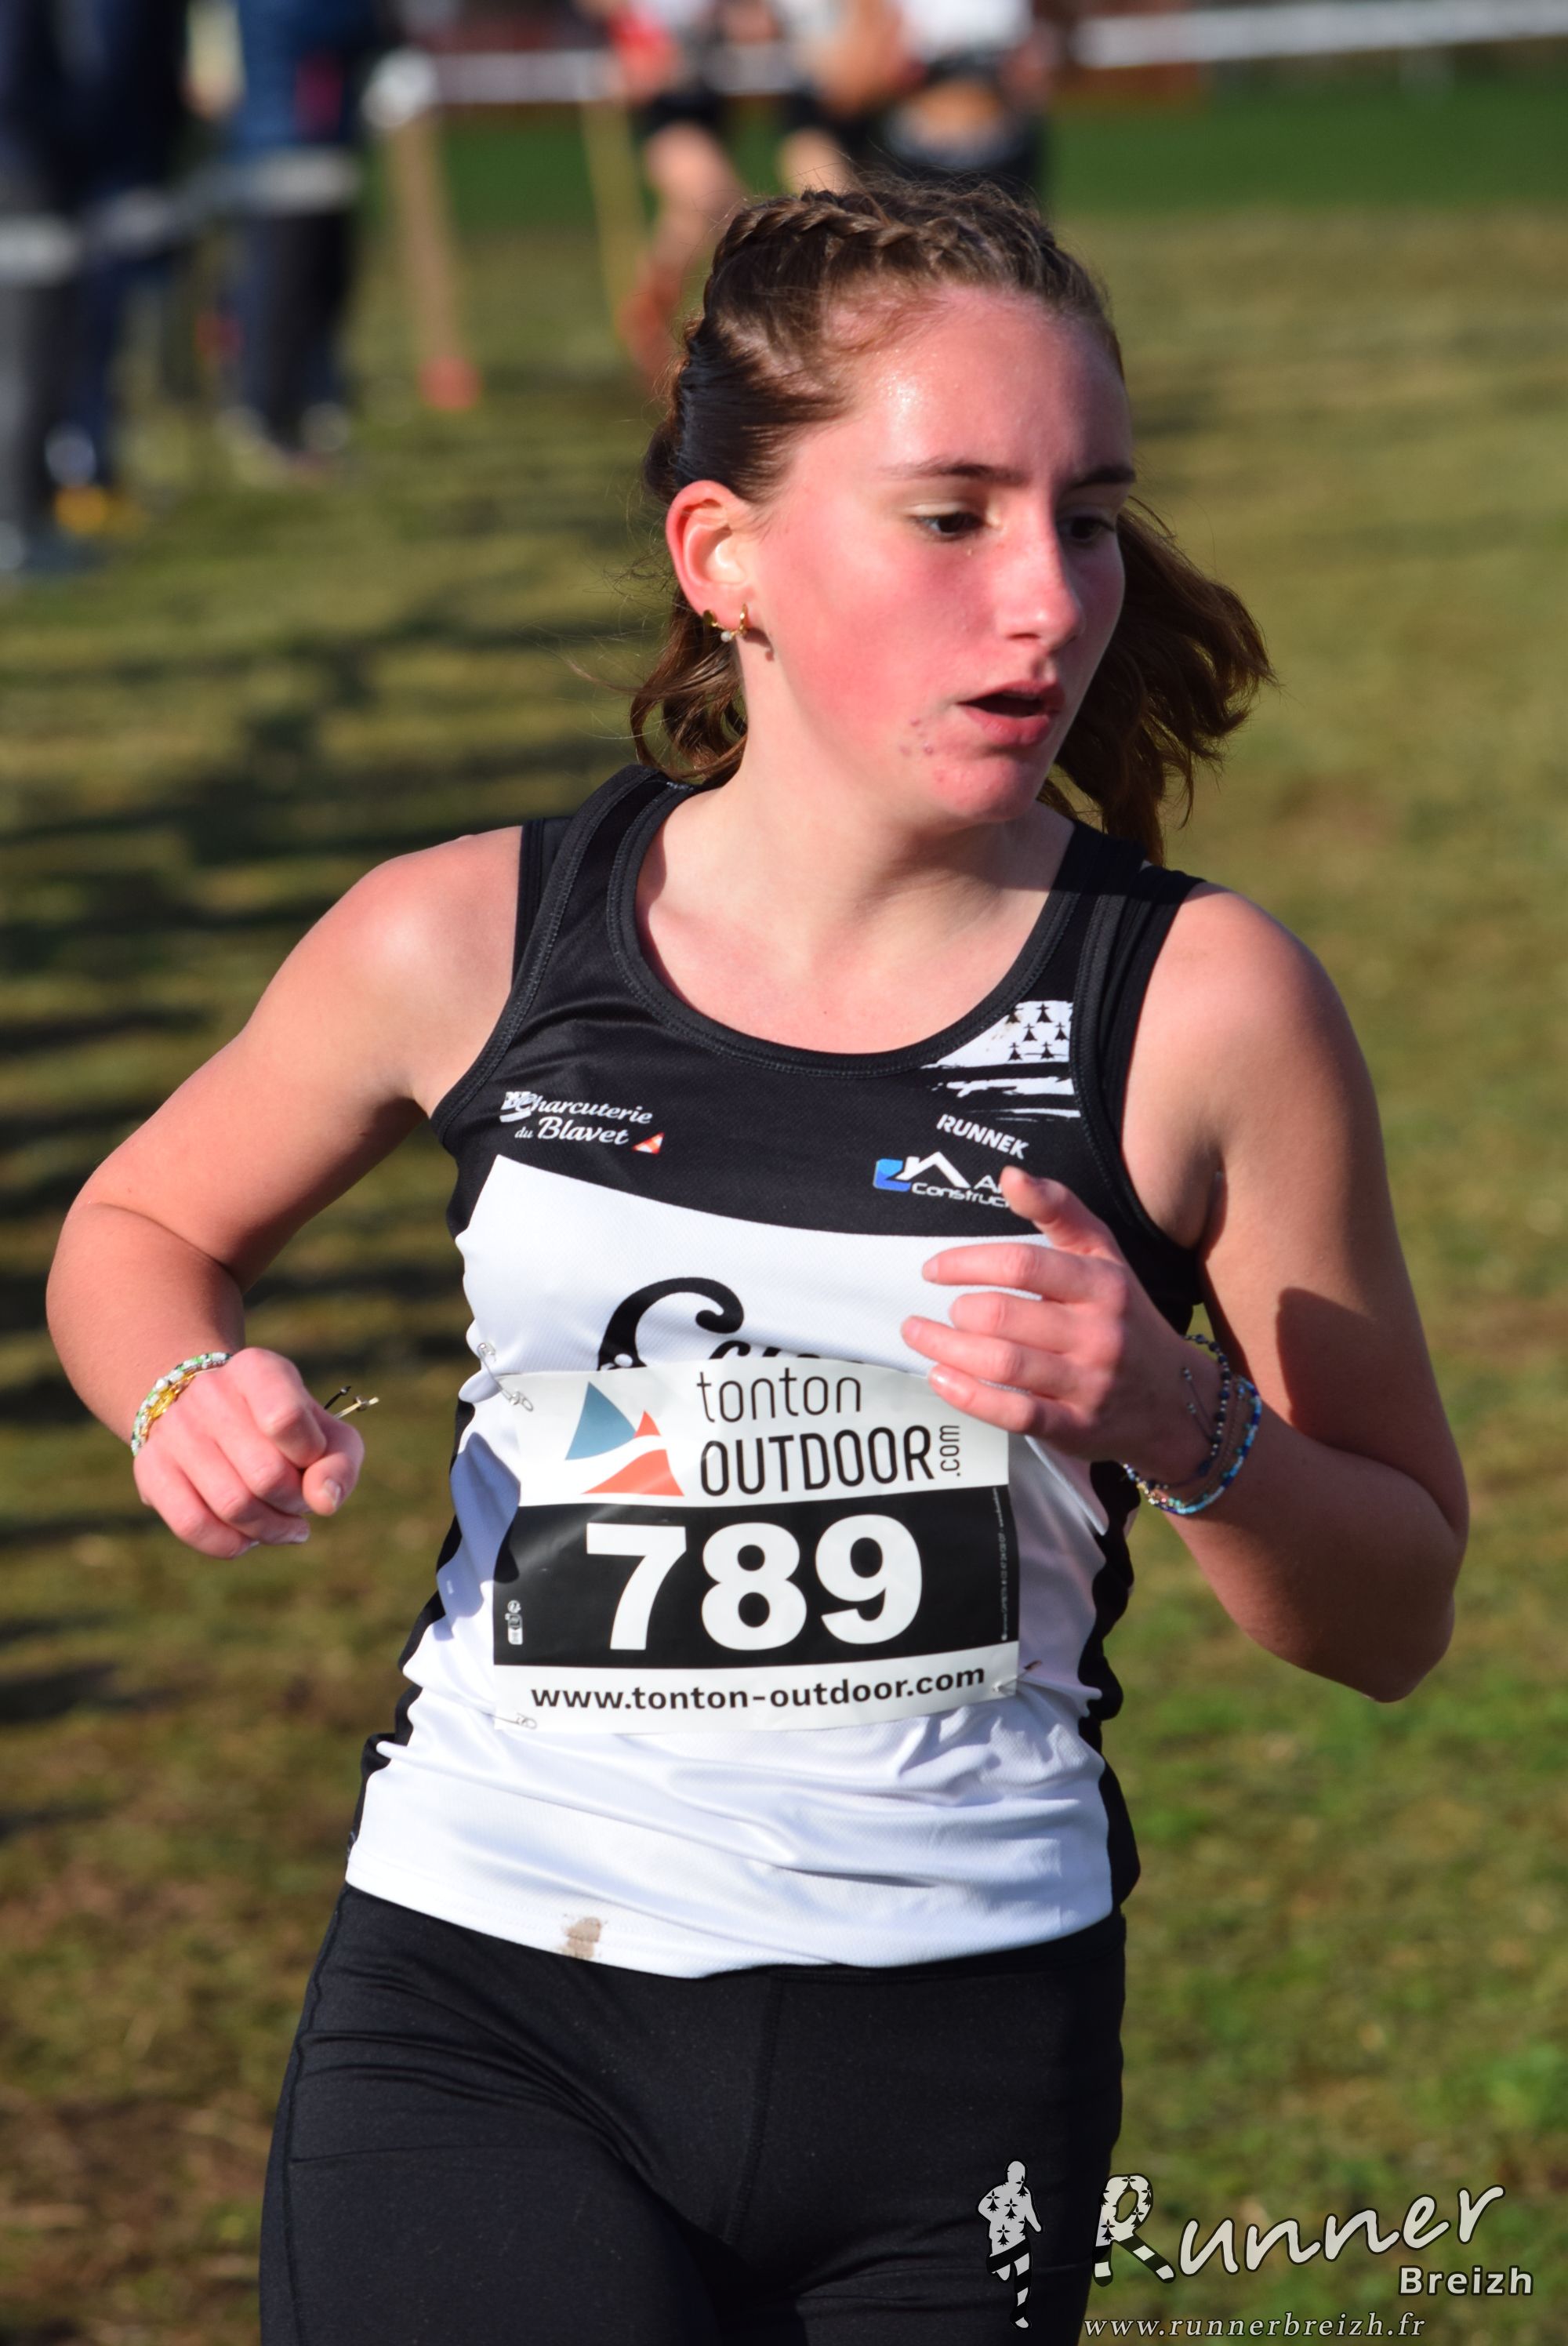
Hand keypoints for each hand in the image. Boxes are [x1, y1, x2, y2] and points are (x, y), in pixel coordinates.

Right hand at [132, 1348, 365, 1558]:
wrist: (213, 1416)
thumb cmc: (286, 1431)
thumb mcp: (326, 1433)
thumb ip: (340, 1463)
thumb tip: (326, 1503)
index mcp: (257, 1369)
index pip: (285, 1418)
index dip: (310, 1454)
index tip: (311, 1456)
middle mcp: (209, 1392)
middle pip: (265, 1474)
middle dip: (294, 1502)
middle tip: (298, 1502)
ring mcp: (174, 1429)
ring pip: (231, 1505)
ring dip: (269, 1529)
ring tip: (281, 1523)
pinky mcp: (150, 1467)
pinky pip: (191, 1524)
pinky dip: (230, 1544)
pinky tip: (249, 1539)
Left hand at [902, 1169, 1217, 1477]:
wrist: (1178, 1401)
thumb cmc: (1125, 1317)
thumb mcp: (1105, 1258)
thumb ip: (1060, 1211)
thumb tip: (1009, 1175)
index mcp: (1102, 1284)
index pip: (1023, 1263)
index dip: (966, 1263)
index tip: (934, 1269)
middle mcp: (1098, 1333)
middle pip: (1004, 1316)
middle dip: (958, 1312)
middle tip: (942, 1312)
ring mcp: (1088, 1383)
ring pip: (1003, 1363)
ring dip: (947, 1349)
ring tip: (921, 1337)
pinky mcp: (1076, 1427)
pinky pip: (1013, 1413)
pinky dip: (967, 1395)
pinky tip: (940, 1377)